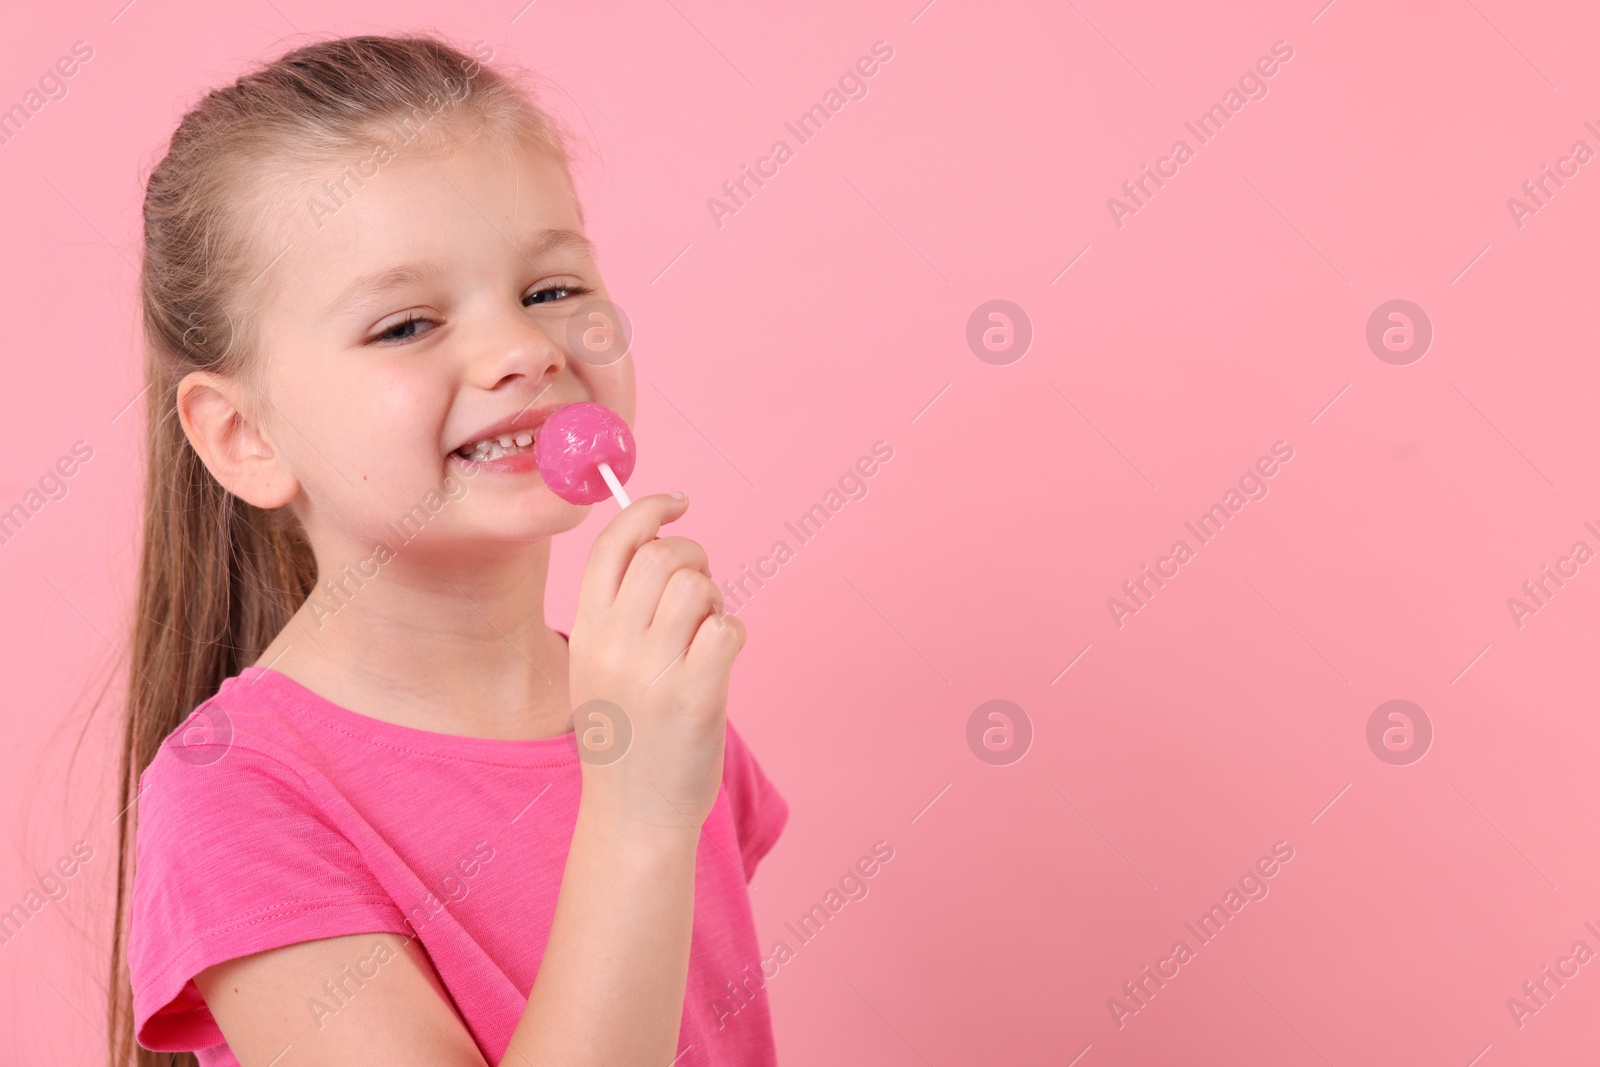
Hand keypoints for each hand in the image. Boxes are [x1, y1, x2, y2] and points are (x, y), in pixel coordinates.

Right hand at [567, 493, 744, 832]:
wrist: (634, 815)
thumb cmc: (627, 736)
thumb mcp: (598, 667)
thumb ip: (618, 612)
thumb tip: (662, 544)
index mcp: (586, 631)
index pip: (613, 543)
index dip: (648, 509)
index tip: (677, 503)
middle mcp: (613, 644)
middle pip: (662, 555)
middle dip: (693, 558)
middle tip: (700, 591)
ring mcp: (653, 669)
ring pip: (697, 586)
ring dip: (713, 600)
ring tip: (704, 634)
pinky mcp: (695, 694)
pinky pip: (727, 628)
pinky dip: (731, 635)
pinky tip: (719, 663)